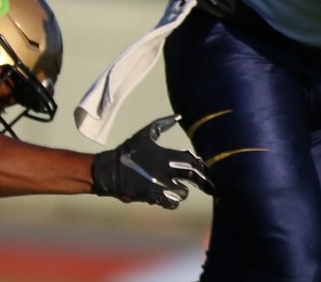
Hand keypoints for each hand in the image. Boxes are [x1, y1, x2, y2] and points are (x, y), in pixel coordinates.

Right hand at [91, 114, 212, 208]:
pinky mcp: (152, 197)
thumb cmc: (128, 151)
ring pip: (182, 193)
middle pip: (192, 177)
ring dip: (183, 192)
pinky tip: (170, 198)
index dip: (200, 166)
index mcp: (165, 156)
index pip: (191, 161)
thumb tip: (178, 116)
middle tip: (209, 186)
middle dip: (203, 182)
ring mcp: (159, 186)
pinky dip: (173, 202)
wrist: (111, 170)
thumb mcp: (145, 134)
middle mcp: (165, 171)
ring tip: (181, 190)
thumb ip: (162, 124)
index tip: (204, 169)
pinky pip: (170, 203)